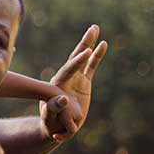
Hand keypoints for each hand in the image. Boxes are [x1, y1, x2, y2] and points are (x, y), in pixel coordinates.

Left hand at [40, 25, 107, 141]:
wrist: (55, 125)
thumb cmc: (50, 123)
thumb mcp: (50, 117)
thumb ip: (54, 109)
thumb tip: (63, 98)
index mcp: (57, 85)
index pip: (68, 70)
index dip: (77, 62)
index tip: (87, 51)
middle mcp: (66, 77)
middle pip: (75, 57)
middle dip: (83, 44)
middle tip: (92, 30)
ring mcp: (75, 78)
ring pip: (83, 57)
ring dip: (89, 43)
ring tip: (95, 28)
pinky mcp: (84, 81)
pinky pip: (91, 66)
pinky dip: (96, 55)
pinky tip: (103, 44)